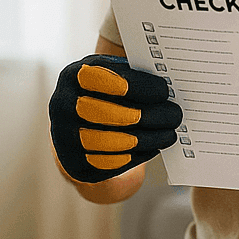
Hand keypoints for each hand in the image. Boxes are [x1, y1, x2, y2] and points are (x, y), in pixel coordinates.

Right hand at [49, 55, 182, 183]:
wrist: (75, 123)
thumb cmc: (103, 92)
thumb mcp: (111, 74)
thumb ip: (133, 75)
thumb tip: (169, 86)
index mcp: (74, 76)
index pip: (109, 80)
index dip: (141, 87)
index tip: (165, 92)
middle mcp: (62, 105)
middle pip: (113, 114)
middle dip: (151, 116)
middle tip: (175, 116)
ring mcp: (65, 137)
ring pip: (114, 142)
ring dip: (149, 139)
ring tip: (170, 134)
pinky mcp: (74, 163)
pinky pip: (111, 163)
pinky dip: (137, 156)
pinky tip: (153, 147)